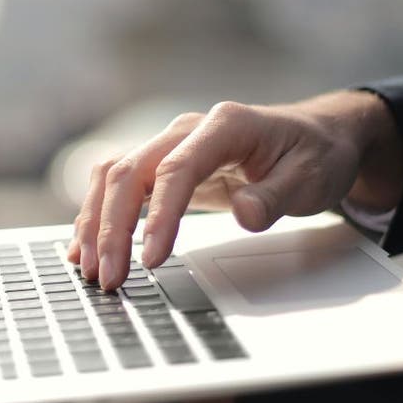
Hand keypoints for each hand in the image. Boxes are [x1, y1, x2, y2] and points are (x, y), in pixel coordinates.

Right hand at [67, 91, 402, 289]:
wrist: (317, 138)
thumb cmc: (314, 155)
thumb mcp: (311, 177)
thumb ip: (276, 196)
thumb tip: (247, 214)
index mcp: (224, 126)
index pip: (175, 169)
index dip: (158, 216)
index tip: (151, 258)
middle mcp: (187, 131)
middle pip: (130, 172)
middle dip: (112, 228)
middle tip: (110, 277)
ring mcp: (171, 146)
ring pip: (114, 177)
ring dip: (96, 223)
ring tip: (91, 269)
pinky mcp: (163, 166)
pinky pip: (119, 186)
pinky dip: (98, 215)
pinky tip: (85, 246)